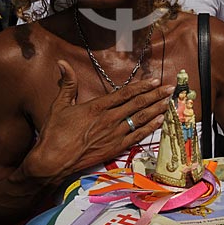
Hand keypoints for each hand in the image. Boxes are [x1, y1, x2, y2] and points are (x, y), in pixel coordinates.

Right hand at [23, 60, 174, 179]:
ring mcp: (114, 134)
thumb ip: (67, 84)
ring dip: (156, 109)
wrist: (53, 161)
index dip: (142, 86)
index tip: (155, 80)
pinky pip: (137, 136)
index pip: (125, 93)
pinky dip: (150, 128)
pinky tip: (160, 121)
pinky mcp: (116, 148)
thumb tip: (63, 63)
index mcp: (97, 107)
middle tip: (170, 88)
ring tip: (169, 102)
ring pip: (140, 119)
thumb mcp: (59, 105)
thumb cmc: (55, 133)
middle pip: (138, 104)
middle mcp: (109, 119)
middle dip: (156, 95)